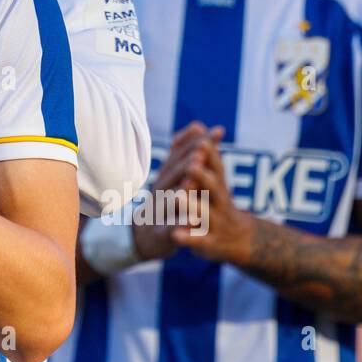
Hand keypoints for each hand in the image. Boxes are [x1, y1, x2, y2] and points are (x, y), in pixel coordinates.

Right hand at [129, 122, 220, 259]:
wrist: (144, 237)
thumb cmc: (165, 202)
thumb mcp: (174, 175)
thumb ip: (186, 152)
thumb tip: (199, 125)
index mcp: (167, 176)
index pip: (181, 155)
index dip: (198, 143)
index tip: (217, 131)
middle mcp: (160, 190)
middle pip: (172, 173)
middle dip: (186, 162)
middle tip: (201, 153)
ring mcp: (158, 211)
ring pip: (168, 199)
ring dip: (180, 189)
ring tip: (191, 182)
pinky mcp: (160, 234)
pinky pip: (169, 229)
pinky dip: (177, 225)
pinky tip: (190, 222)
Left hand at [168, 122, 256, 264]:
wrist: (238, 239)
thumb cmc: (218, 203)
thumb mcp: (215, 179)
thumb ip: (206, 156)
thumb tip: (197, 125)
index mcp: (218, 186)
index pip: (216, 167)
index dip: (210, 155)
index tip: (202, 140)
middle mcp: (220, 203)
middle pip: (215, 188)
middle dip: (203, 176)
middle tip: (192, 164)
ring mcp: (216, 223)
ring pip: (205, 214)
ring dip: (192, 206)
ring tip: (177, 197)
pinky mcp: (209, 242)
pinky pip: (198, 240)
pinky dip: (188, 238)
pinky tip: (176, 235)